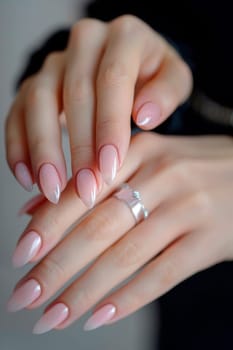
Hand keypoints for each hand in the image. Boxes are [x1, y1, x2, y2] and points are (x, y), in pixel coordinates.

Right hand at [5, 15, 191, 206]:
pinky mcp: (35, 84)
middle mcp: (85, 42)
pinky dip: (18, 146)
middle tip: (86, 188)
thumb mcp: (174, 78)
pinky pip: (17, 112)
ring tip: (53, 189)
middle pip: (75, 93)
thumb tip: (144, 115)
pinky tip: (27, 177)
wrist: (130, 65)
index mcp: (124, 36)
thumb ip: (167, 92)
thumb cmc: (152, 77)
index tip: (110, 167)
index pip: (112, 79)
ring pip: (38, 101)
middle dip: (79, 147)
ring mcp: (55, 63)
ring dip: (43, 150)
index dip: (109, 125)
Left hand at [8, 132, 232, 333]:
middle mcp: (162, 177)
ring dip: (83, 293)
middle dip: (56, 267)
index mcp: (139, 152)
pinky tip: (99, 317)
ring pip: (125, 257)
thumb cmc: (188, 169)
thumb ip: (94, 181)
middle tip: (23, 297)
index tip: (20, 255)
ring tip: (51, 318)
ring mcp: (187, 210)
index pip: (84, 190)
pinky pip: (162, 275)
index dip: (48, 224)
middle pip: (98, 228)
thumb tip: (34, 210)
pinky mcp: (209, 241)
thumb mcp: (146, 160)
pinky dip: (128, 299)